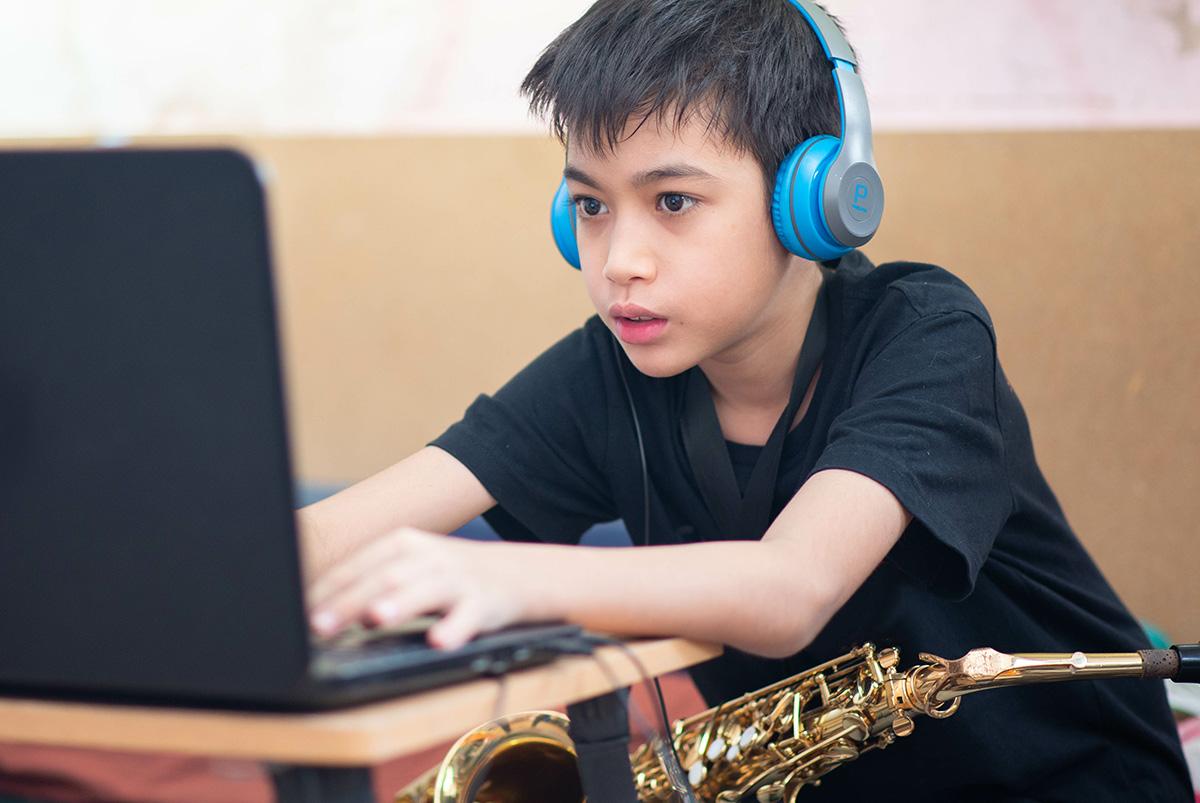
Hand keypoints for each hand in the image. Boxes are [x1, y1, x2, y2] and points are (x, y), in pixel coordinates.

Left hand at [307, 527, 528, 650]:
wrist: (514, 575)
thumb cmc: (446, 577)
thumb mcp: (407, 570)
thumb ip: (367, 586)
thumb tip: (317, 613)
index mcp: (403, 544)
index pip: (358, 566)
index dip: (327, 590)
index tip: (299, 614)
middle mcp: (428, 556)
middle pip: (384, 577)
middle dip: (350, 602)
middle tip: (319, 625)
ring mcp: (457, 578)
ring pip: (426, 589)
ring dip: (400, 603)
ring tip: (376, 618)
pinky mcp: (484, 602)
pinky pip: (469, 617)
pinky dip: (455, 629)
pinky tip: (440, 641)